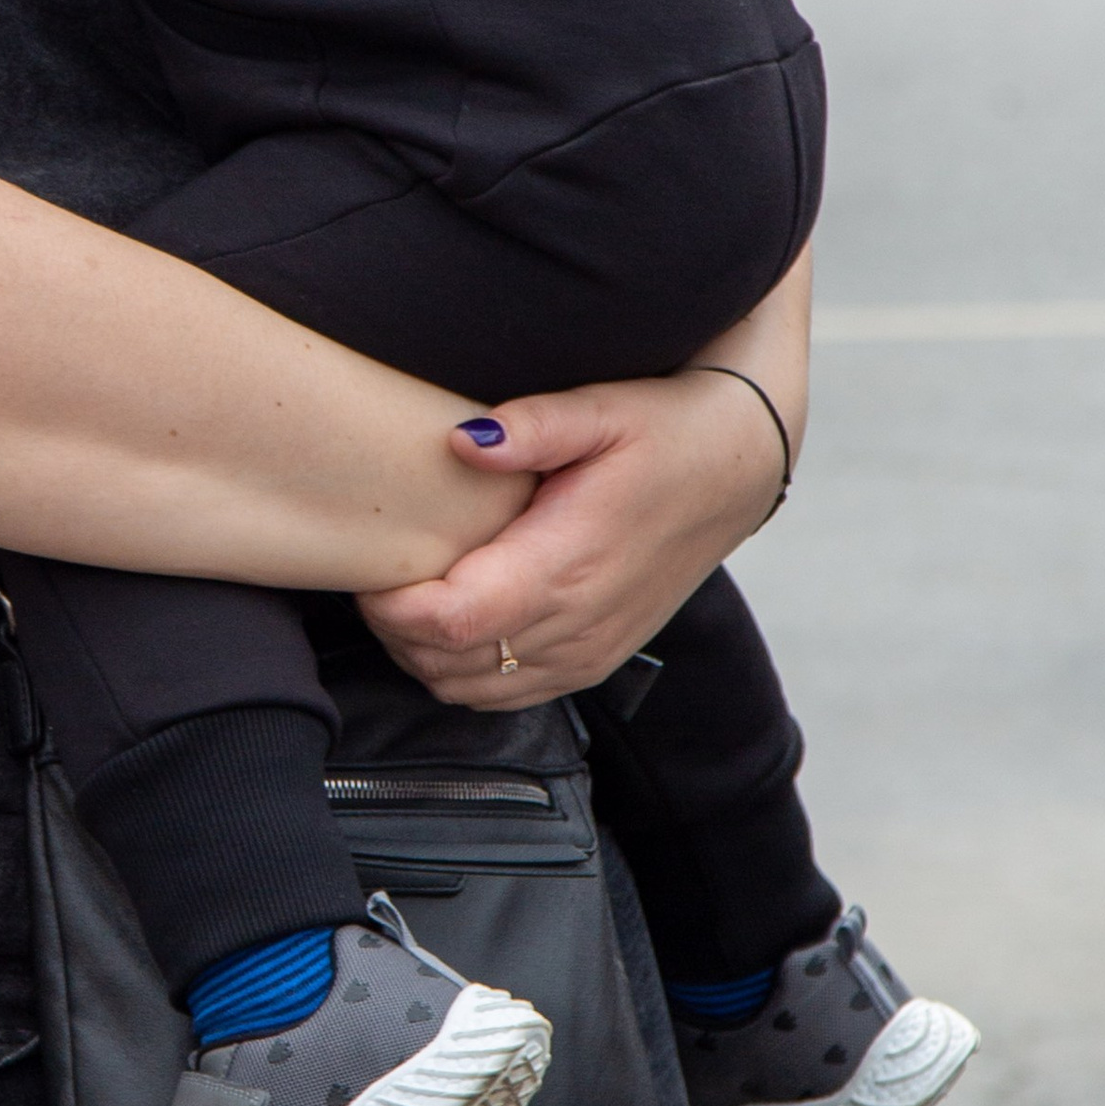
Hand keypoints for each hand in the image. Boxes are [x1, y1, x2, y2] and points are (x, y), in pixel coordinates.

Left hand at [358, 363, 796, 707]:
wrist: (736, 467)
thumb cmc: (666, 430)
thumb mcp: (603, 409)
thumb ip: (532, 425)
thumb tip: (461, 440)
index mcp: (569, 567)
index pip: (452, 622)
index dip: (392, 606)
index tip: (368, 565)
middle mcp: (578, 625)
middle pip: (448, 664)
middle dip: (393, 628)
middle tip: (377, 570)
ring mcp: (588, 653)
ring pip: (469, 691)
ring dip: (422, 653)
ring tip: (408, 591)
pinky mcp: (594, 661)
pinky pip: (505, 696)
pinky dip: (461, 671)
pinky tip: (453, 618)